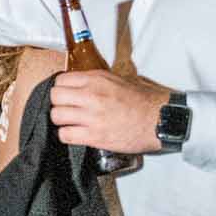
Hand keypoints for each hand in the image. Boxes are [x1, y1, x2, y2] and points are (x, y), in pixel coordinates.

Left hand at [49, 68, 172, 156]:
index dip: (61, 89)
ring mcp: (92, 116)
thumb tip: (78, 83)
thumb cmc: (144, 100)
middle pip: (54, 97)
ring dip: (61, 120)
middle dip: (58, 103)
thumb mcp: (120, 80)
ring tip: (71, 122)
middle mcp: (92, 96)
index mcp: (97, 80)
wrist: (160, 119)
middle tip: (66, 108)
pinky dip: (67, 135)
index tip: (65, 95)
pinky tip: (75, 133)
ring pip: (56, 116)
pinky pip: (65, 135)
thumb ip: (97, 81)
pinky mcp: (94, 136)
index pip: (61, 80)